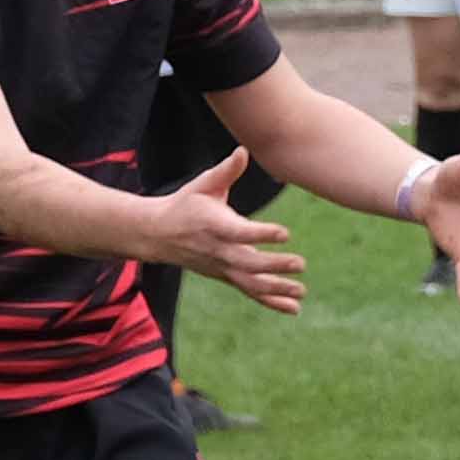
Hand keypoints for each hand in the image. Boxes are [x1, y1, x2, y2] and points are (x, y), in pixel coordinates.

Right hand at [152, 164, 307, 313]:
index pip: (240, 233)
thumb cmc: (186, 204)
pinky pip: (250, 292)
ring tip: (301, 292)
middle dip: (275, 265)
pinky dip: (272, 302)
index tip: (284, 233)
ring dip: (277, 289)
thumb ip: (226, 171)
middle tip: (301, 263)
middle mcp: (218, 250)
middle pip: (248, 263)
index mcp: (214, 226)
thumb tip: (243, 151)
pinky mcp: (226, 276)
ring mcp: (222, 267)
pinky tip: (294, 308)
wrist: (158, 234)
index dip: (261, 234)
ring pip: (251, 283)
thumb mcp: (203, 185)